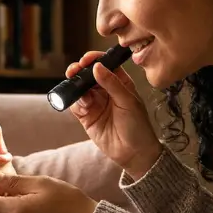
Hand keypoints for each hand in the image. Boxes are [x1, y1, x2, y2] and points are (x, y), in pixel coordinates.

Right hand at [67, 51, 162, 179]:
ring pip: (80, 88)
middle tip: (74, 71)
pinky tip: (83, 106)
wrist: (134, 153)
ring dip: (76, 86)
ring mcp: (95, 103)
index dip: (95, 59)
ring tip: (78, 90)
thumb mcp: (128, 101)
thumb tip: (97, 66)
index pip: (105, 64)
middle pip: (88, 74)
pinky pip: (76, 105)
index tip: (86, 60)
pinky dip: (76, 102)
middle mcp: (106, 90)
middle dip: (80, 71)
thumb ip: (112, 83)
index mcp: (120, 82)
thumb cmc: (138, 126)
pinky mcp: (86, 116)